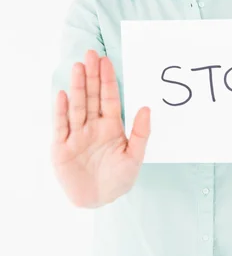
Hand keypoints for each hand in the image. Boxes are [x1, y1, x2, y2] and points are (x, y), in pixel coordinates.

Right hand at [51, 49, 150, 207]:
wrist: (98, 200)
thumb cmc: (119, 179)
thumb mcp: (135, 157)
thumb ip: (141, 133)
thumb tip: (146, 108)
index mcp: (111, 126)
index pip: (109, 98)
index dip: (108, 80)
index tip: (106, 61)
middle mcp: (93, 126)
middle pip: (92, 97)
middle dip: (91, 76)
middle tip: (91, 54)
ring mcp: (77, 135)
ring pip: (77, 107)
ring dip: (77, 87)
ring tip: (78, 67)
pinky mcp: (62, 147)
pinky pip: (61, 126)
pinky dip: (62, 111)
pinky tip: (63, 95)